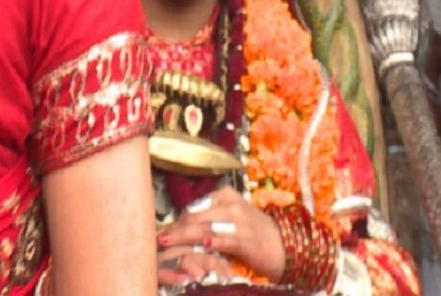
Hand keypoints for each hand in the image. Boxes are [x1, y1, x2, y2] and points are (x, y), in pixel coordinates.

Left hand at [157, 186, 285, 281]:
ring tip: (167, 244)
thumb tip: (179, 225)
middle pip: (195, 217)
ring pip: (204, 228)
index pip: (193, 208)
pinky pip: (225, 239)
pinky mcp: (246, 239)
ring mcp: (239, 221)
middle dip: (175, 230)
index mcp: (225, 195)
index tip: (163, 232)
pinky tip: (202, 243)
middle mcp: (231, 204)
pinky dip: (212, 241)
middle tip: (159, 239)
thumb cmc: (251, 231)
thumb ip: (208, 217)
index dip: (176, 221)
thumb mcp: (230, 217)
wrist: (282, 244)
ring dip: (183, 238)